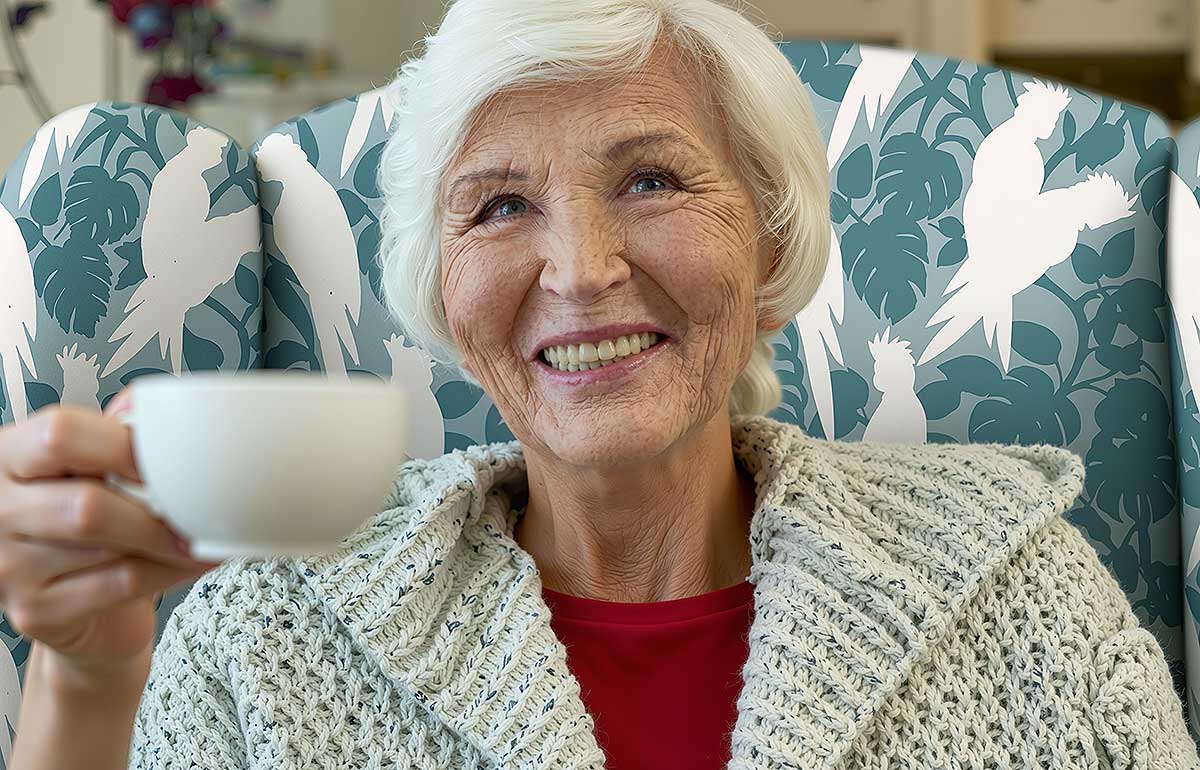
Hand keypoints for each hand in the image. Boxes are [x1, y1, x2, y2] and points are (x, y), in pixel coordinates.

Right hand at [0, 389, 219, 689]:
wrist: (80, 608)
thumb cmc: (89, 524)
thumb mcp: (91, 470)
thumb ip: (112, 436)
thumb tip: (152, 405)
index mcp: (8, 456)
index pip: (60, 435)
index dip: (123, 445)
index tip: (171, 456)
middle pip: (87, 504)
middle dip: (157, 508)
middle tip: (203, 506)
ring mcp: (9, 566)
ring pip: (109, 549)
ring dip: (173, 541)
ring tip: (208, 533)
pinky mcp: (35, 611)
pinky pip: (121, 585)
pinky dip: (171, 570)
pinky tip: (195, 560)